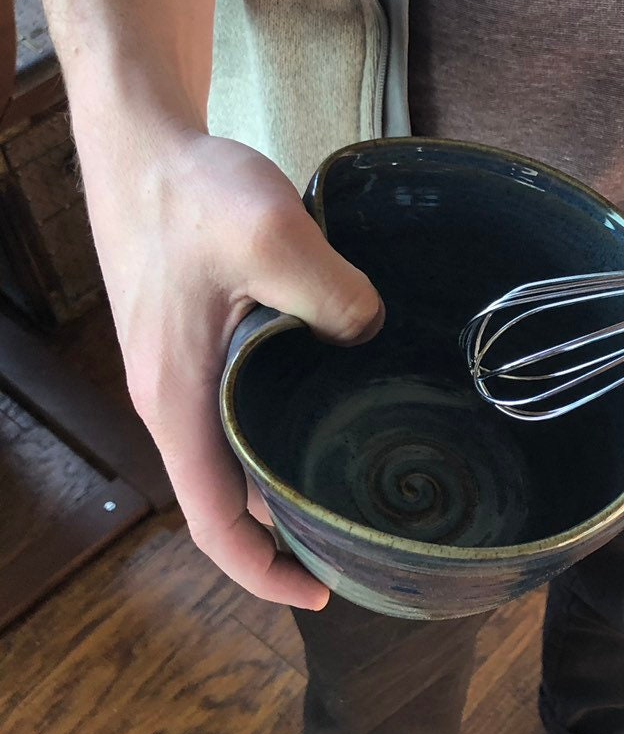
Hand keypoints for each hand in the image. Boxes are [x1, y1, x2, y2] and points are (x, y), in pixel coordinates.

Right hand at [82, 124, 383, 608]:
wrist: (143, 143)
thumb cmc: (190, 192)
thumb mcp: (273, 238)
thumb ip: (333, 297)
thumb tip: (370, 336)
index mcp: (179, 398)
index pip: (212, 517)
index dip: (262, 569)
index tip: (319, 591)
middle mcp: (172, 398)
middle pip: (225, 496)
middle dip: (284, 533)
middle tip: (359, 539)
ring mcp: (180, 369)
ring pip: (232, 452)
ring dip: (282, 479)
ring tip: (352, 484)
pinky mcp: (195, 339)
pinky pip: (235, 410)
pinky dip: (275, 431)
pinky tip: (327, 408)